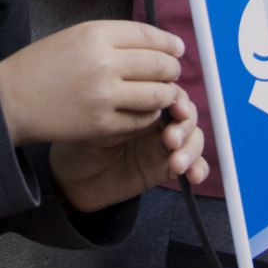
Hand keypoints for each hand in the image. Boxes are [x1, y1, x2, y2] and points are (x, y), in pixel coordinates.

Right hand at [0, 19, 182, 145]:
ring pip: (158, 95)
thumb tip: (152, 44)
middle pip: (159, 64)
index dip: (169, 43)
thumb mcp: (73, 36)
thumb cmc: (40, 66)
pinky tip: (144, 112)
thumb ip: (111, 38)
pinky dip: (149, 116)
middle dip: (172, 69)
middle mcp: (103, 63)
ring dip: (166, 95)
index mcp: (95, 35)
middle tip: (172, 73)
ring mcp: (104, 96)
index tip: (177, 48)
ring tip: (163, 94)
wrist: (10, 100)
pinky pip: (142, 120)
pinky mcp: (102, 124)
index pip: (149, 36)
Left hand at [49, 90, 208, 213]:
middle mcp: (155, 117)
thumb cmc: (76, 137)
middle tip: (171, 137)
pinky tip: (192, 175)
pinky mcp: (164, 167)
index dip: (178, 98)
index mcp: (139, 98)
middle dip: (186, 123)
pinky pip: (193, 164)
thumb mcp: (95, 117)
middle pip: (186, 112)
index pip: (170, 91)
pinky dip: (199, 168)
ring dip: (191, 147)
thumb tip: (155, 100)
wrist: (68, 175)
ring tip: (176, 161)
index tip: (176, 107)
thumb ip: (124, 109)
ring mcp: (162, 142)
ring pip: (193, 137)